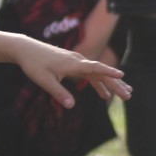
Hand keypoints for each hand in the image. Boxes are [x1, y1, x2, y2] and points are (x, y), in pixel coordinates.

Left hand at [15, 38, 129, 106]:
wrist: (27, 49)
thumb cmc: (34, 64)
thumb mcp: (44, 81)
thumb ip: (58, 93)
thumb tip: (71, 106)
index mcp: (74, 64)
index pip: (95, 68)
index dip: (109, 72)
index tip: (122, 76)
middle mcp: (79, 61)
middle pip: (102, 73)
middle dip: (116, 84)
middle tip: (128, 95)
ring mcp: (78, 63)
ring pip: (99, 74)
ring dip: (111, 84)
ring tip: (125, 93)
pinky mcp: (74, 65)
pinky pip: (90, 75)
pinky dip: (98, 84)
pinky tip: (104, 94)